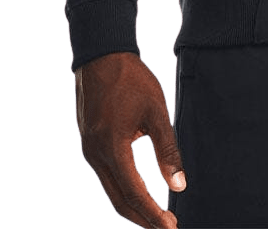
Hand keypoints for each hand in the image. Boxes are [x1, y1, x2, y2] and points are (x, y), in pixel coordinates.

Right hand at [75, 51, 186, 227]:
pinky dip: (122, 190)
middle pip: (118, 201)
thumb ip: (167, 149)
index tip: (170, 227)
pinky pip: (105, 176)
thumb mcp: (156, 111)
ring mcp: (88, 151)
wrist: (101, 56)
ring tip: (156, 215)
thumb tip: (179, 185)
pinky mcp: (88, 144)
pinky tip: (138, 190)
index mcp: (112, 148)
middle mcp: (95, 155)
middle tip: (166, 227)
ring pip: (110, 191)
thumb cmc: (131, 79)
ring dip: (132, 206)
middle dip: (142, 219)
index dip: (152, 214)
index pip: (134, 193)